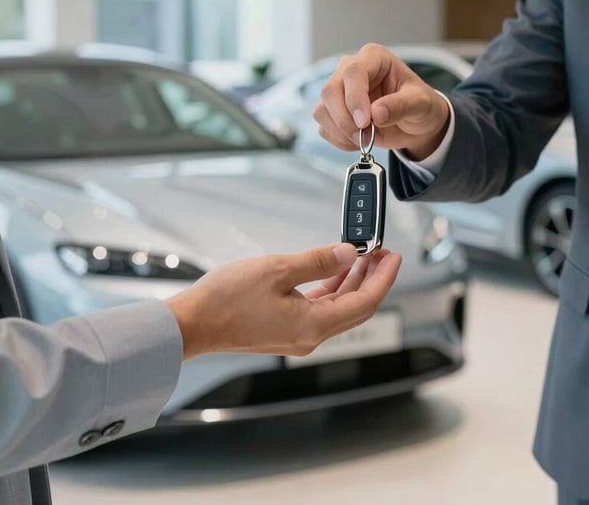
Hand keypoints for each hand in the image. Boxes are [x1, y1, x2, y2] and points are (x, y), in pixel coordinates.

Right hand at [166, 243, 400, 360]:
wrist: (194, 323)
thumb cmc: (227, 300)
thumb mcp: (278, 270)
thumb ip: (318, 261)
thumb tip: (349, 254)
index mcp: (313, 325)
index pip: (365, 303)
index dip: (383, 278)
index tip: (394, 256)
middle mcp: (310, 335)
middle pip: (356, 307)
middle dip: (372, 278)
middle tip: (381, 252)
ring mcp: (298, 335)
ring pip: (339, 308)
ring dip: (353, 281)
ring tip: (361, 255)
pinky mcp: (286, 329)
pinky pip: (320, 308)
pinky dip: (332, 288)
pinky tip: (334, 270)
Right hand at [314, 43, 450, 160]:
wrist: (415, 124)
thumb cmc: (420, 105)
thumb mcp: (420, 104)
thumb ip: (400, 106)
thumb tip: (376, 113)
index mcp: (374, 58)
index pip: (353, 71)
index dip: (355, 98)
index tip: (365, 121)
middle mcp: (351, 71)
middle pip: (330, 90)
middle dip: (345, 119)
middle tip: (365, 136)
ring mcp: (340, 91)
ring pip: (322, 110)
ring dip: (342, 131)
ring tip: (367, 138)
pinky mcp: (333, 112)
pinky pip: (324, 127)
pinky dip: (340, 140)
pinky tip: (359, 141)